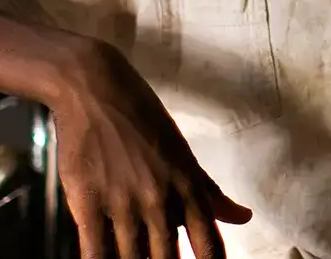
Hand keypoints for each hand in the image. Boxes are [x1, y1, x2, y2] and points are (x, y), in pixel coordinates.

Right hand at [48, 40, 251, 258]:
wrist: (95, 88)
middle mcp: (160, 201)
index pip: (209, 245)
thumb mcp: (183, 153)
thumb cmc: (144, 118)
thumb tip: (243, 218)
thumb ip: (210, 193)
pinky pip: (95, 253)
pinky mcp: (87, 204)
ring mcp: (123, 204)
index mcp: (188, 188)